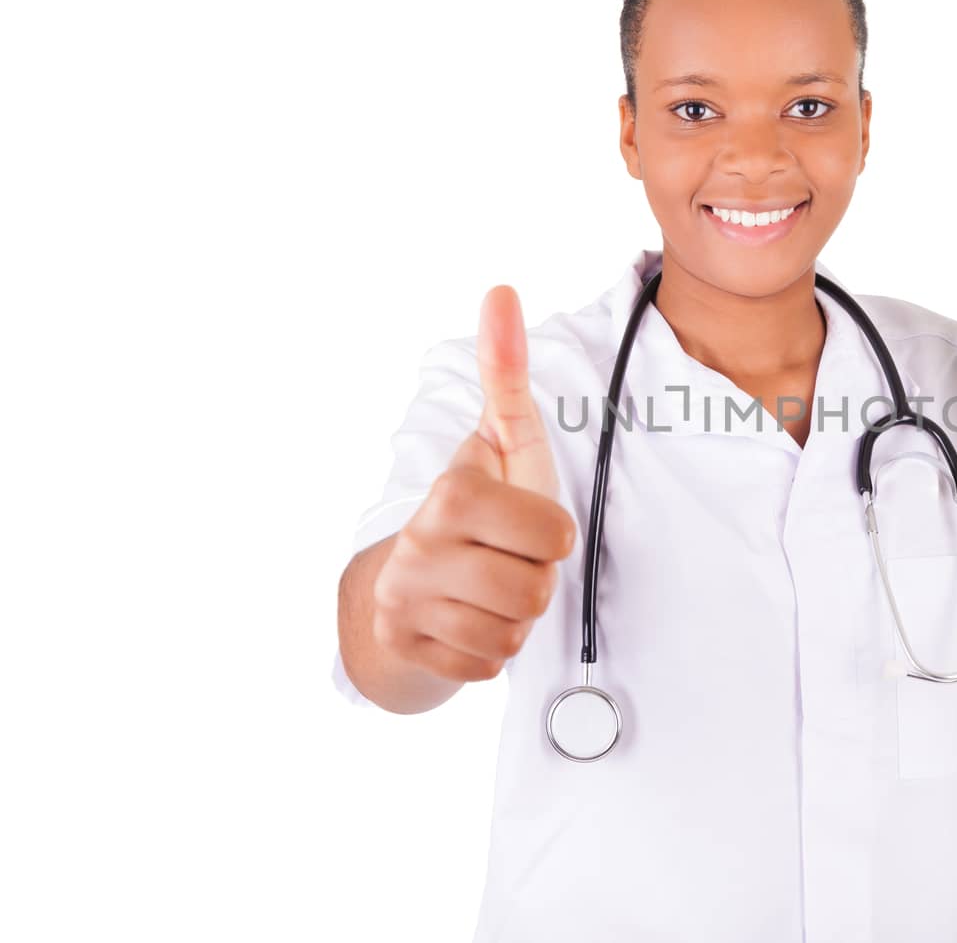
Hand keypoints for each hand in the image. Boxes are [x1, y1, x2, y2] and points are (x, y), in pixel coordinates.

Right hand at [372, 286, 577, 681]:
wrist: (406, 577)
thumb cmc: (477, 504)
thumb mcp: (502, 440)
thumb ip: (505, 371)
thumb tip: (501, 291)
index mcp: (450, 495)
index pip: (551, 536)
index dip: (551, 534)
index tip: (524, 522)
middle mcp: (417, 550)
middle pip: (535, 591)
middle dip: (534, 577)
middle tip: (506, 559)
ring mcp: (404, 603)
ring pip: (512, 633)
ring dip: (513, 616)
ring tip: (489, 586)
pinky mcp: (406, 649)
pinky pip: (484, 665)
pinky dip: (486, 649)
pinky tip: (467, 619)